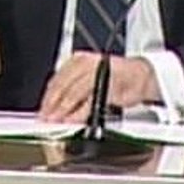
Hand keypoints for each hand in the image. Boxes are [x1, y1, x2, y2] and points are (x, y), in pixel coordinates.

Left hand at [38, 52, 158, 121]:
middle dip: (52, 106)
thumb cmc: (116, 79)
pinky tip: (72, 121)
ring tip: (56, 122)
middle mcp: (85, 64)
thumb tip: (54, 108)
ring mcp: (97, 73)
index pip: (56, 80)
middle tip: (45, 120)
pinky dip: (78, 114)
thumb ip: (73, 92)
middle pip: (62, 87)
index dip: (47, 98)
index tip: (41, 112)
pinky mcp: (108, 86)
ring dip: (62, 111)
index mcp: (77, 60)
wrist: (142, 76)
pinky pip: (89, 102)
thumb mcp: (89, 82)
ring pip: (73, 94)